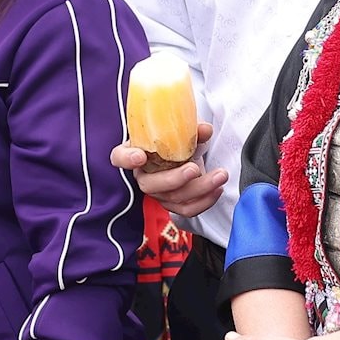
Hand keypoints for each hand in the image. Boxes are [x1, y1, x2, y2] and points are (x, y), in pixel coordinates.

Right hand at [111, 122, 225, 218]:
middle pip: (150, 185)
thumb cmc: (176, 140)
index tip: (140, 156)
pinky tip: (217, 189)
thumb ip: (191, 130)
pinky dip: (205, 201)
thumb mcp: (182, 131)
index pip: (119, 157)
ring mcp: (158, 193)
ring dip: (199, 189)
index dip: (127, 159)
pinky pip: (186, 209)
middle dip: (174, 179)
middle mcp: (143, 176)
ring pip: (173, 199)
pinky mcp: (173, 204)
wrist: (186, 154)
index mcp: (135, 153)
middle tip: (194, 168)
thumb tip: (204, 130)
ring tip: (220, 175)